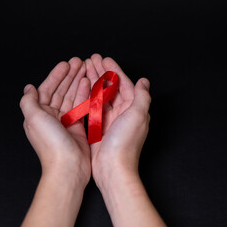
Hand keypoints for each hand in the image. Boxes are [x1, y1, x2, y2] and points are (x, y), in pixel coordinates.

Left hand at [19, 57, 90, 187]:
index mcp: (39, 114)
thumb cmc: (51, 144)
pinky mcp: (77, 127)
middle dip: (69, 75)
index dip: (56, 75)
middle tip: (79, 62)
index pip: (47, 89)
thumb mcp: (34, 118)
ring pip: (71, 96)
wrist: (68, 167)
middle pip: (60, 90)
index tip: (66, 64)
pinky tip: (88, 84)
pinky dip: (84, 94)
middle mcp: (51, 116)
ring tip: (85, 68)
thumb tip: (28, 88)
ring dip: (77, 82)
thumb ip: (29, 101)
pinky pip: (81, 106)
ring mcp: (65, 121)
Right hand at [85, 54, 150, 188]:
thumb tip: (144, 81)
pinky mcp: (99, 127)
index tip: (103, 58)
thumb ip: (141, 96)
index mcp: (134, 108)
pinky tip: (82, 88)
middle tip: (91, 59)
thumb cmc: (125, 144)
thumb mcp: (138, 116)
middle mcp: (123, 112)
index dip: (114, 70)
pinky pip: (94, 107)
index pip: (124, 83)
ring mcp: (110, 119)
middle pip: (111, 87)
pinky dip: (89, 95)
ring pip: (101, 95)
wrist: (112, 168)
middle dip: (102, 72)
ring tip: (85, 68)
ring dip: (94, 80)